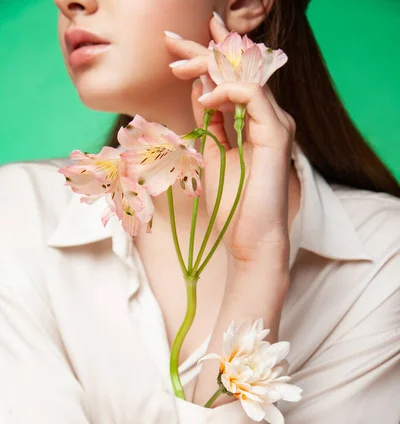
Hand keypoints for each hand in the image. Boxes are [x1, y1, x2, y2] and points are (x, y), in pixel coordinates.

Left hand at [164, 15, 295, 266]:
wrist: (250, 240)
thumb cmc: (233, 206)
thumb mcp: (212, 155)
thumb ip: (209, 122)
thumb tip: (199, 88)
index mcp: (253, 124)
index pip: (231, 81)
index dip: (207, 59)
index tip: (177, 47)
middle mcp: (267, 119)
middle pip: (237, 71)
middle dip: (204, 50)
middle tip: (171, 39)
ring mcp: (275, 125)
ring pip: (244, 76)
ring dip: (210, 65)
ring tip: (178, 65)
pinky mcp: (277, 135)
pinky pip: (252, 96)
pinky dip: (226, 91)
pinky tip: (204, 97)